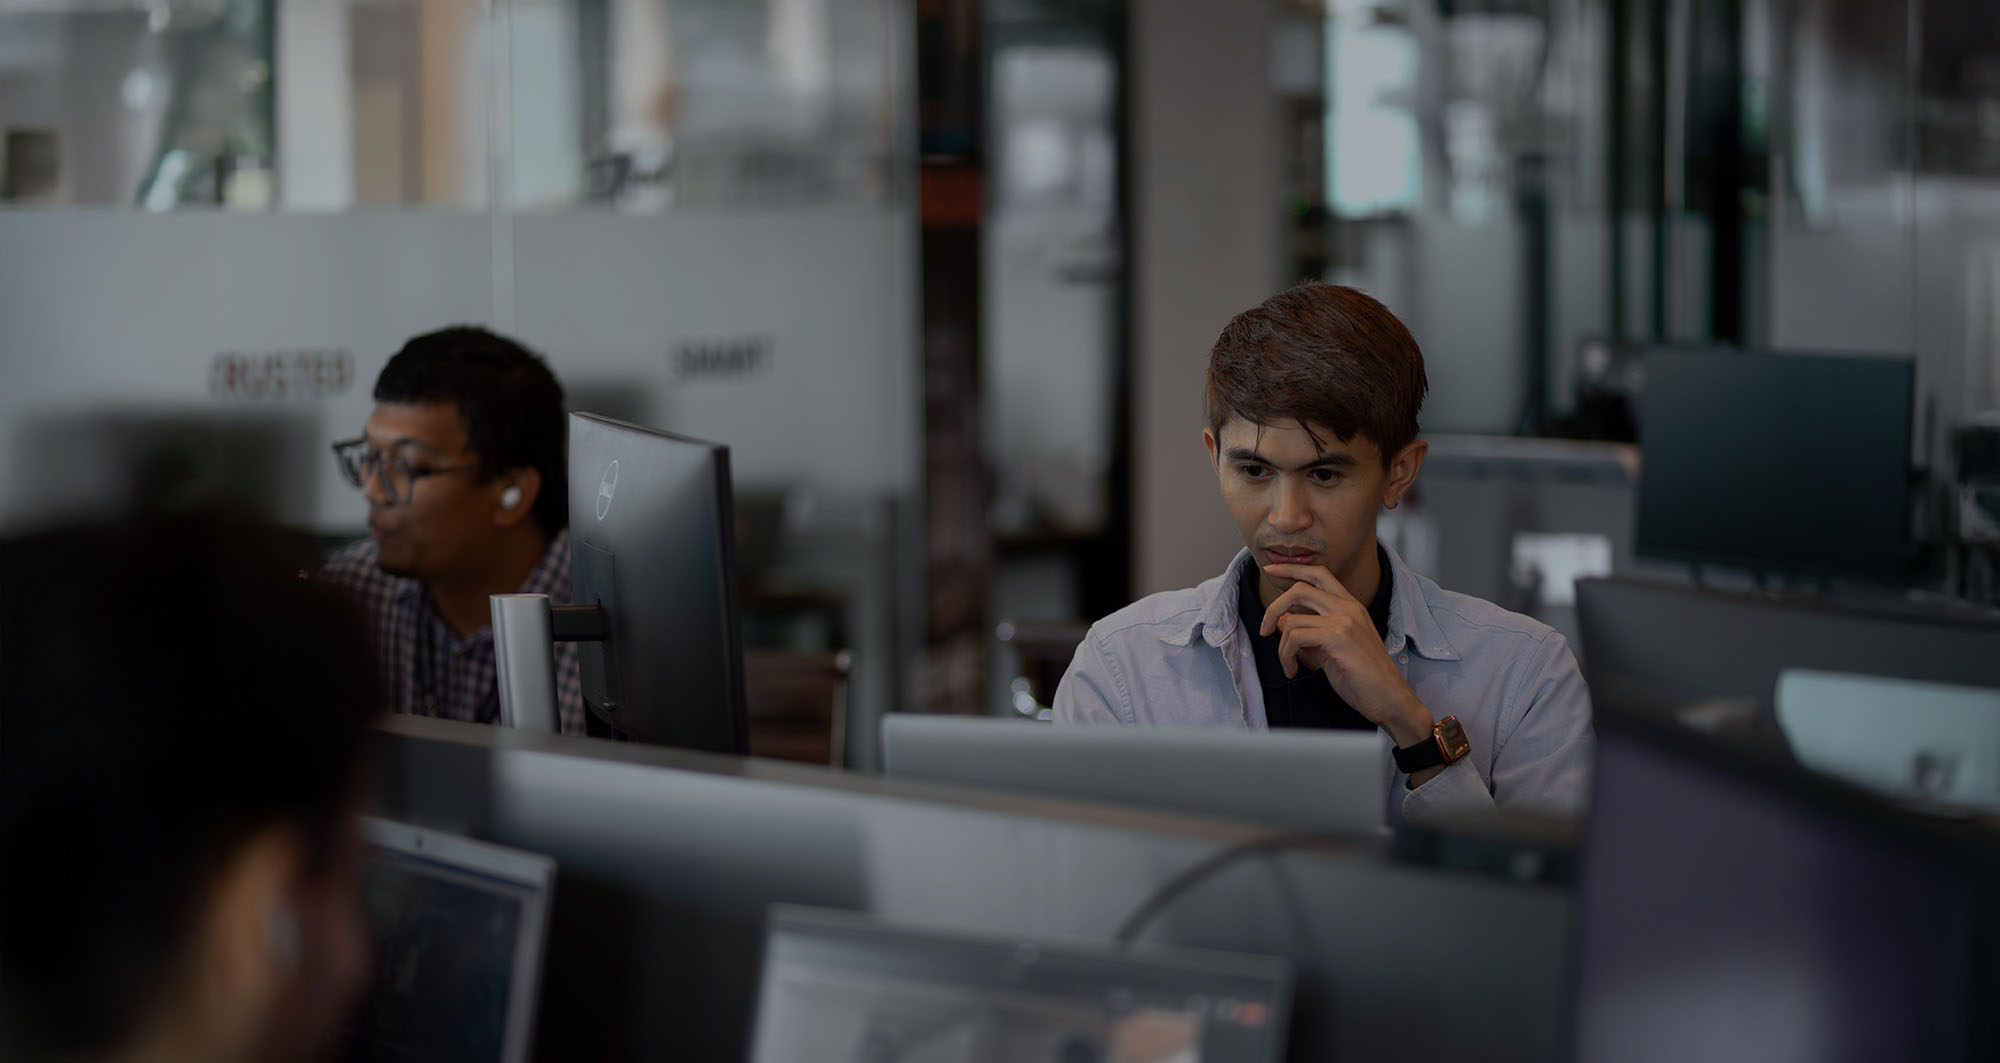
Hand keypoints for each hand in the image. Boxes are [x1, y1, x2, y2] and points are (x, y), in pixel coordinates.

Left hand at [1259, 562, 1434, 748]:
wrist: (1389, 698)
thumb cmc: (1364, 678)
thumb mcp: (1331, 649)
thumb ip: (1310, 631)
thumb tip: (1281, 620)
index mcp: (1350, 607)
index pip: (1319, 574)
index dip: (1292, 569)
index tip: (1270, 569)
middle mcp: (1348, 608)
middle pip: (1300, 589)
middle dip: (1273, 607)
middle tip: (1264, 630)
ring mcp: (1344, 620)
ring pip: (1292, 620)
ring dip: (1282, 646)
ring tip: (1289, 665)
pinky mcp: (1338, 637)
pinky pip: (1295, 637)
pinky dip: (1286, 655)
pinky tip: (1293, 670)